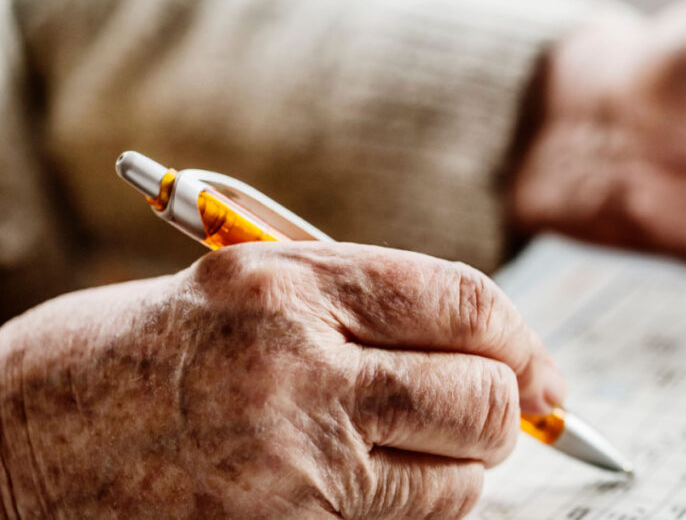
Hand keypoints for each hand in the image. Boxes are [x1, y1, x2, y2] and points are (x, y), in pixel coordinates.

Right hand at [0, 242, 563, 517]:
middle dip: (502, 412)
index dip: (519, 337)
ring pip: (457, 480)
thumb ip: (352, 310)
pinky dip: (407, 513)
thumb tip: (475, 344)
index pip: (461, 298)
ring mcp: (289, 464)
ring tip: (396, 452)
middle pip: (482, 396)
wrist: (4, 454)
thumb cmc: (123, 365)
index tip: (540, 371)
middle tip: (481, 417)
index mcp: (283, 282)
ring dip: (454, 469)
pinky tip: (352, 491)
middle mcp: (293, 367)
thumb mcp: (232, 294)